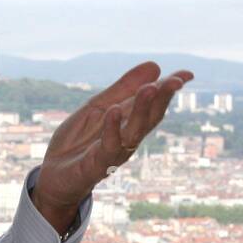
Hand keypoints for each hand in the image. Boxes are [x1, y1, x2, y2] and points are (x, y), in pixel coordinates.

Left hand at [32, 61, 192, 224]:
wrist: (54, 176)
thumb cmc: (79, 143)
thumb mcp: (99, 108)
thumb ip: (123, 89)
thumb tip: (155, 66)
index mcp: (129, 122)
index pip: (154, 104)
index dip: (170, 89)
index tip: (188, 74)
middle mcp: (127, 138)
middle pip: (151, 118)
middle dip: (163, 99)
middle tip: (175, 81)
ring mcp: (113, 152)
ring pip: (134, 132)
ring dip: (143, 110)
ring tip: (149, 89)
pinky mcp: (96, 165)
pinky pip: (108, 147)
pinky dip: (112, 129)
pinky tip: (114, 111)